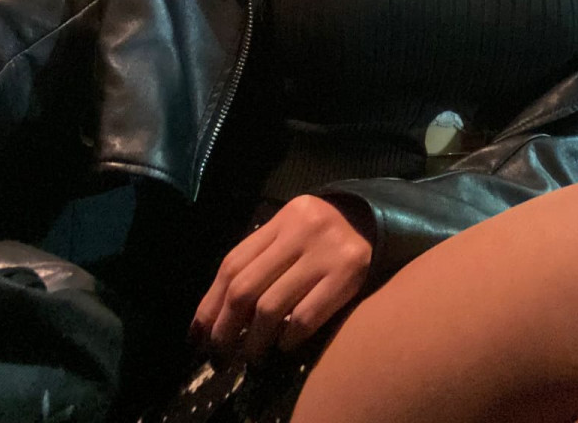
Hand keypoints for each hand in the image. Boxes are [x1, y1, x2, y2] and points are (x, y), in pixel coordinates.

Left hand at [190, 195, 373, 364]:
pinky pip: (306, 316)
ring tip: (252, 357)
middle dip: (225, 331)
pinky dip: (288, 338)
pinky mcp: (349, 274)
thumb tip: (219, 314)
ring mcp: (325, 252)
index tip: (198, 338)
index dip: (209, 306)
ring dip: (255, 342)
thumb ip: (261, 259)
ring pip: (271, 308)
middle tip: (220, 356)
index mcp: (281, 219)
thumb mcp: (292, 232)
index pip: (232, 265)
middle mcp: (300, 231)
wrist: (378, 220)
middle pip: (245, 289)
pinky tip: (284, 347)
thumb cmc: (325, 233)